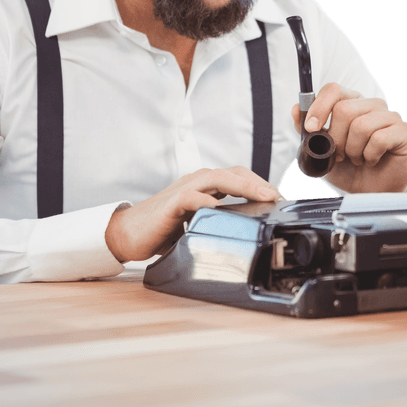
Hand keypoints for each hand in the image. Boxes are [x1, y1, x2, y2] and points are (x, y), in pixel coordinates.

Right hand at [105, 166, 281, 261]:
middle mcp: (196, 183)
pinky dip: (206, 201)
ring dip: (241, 185)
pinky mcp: (171, 203)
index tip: (278, 198)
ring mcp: (184, 190)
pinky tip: (218, 208)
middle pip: (233, 172)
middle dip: (257, 182)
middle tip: (277, 196)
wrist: (127, 234)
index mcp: (204, 186)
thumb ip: (217, 220)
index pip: (237, 176)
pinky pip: (190, 198)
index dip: (259, 184)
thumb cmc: (162, 229)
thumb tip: (245, 230)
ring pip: (216, 178)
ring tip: (261, 195)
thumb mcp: (197, 223)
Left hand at [290, 83, 406, 193]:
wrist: (370, 193)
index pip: (333, 89)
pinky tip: (371, 160)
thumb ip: (307, 130)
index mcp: (350, 102)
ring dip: (353, 150)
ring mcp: (389, 116)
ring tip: (357, 159)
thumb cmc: (348, 169)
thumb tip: (296, 108)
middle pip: (344, 109)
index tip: (311, 128)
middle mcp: (371, 105)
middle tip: (340, 154)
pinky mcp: (404, 131)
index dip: (319, 107)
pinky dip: (369, 155)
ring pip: (361, 125)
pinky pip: (380, 138)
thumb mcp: (319, 151)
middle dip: (336, 139)